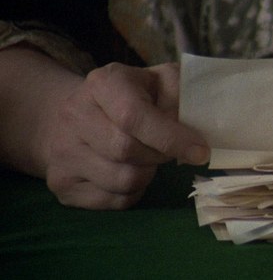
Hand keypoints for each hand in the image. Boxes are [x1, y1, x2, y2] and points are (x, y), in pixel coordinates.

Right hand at [40, 62, 208, 209]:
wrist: (78, 115)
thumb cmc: (133, 97)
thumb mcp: (160, 82)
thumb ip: (182, 96)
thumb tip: (199, 128)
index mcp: (103, 83)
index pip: (133, 116)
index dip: (171, 137)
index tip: (200, 151)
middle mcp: (74, 114)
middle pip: (127, 150)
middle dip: (161, 155)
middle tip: (170, 151)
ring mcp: (62, 151)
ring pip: (123, 180)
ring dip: (148, 174)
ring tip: (148, 158)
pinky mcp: (61, 183)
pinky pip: (113, 201)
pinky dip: (133, 192)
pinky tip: (130, 171)